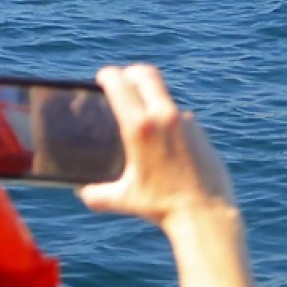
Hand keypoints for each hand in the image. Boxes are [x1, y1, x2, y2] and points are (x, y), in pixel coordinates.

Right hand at [79, 64, 235, 225]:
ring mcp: (187, 122)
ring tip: (143, 119)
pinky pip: (181, 118)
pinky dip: (170, 122)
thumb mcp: (123, 199)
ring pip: (165, 97)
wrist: (204, 213)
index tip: (103, 77)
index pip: (120, 83)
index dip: (108, 75)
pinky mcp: (201, 132)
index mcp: (140, 127)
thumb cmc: (162, 207)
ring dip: (152, 100)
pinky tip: (166, 143)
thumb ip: (97, 194)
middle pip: (147, 74)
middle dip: (131, 73)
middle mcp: (165, 117)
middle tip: (123, 81)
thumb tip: (82, 192)